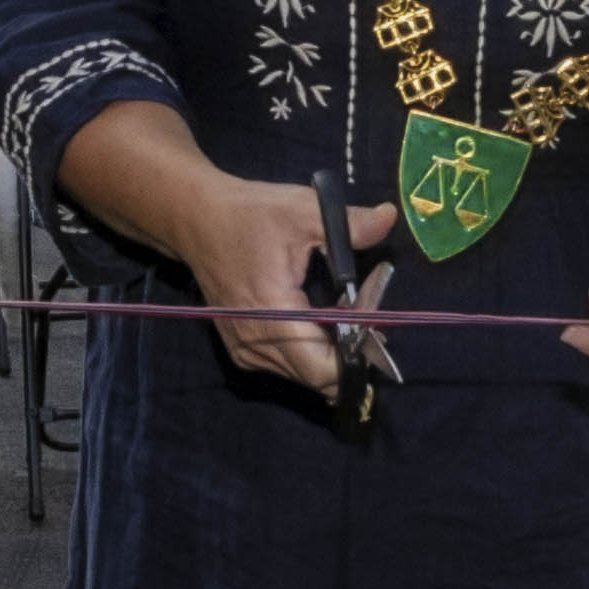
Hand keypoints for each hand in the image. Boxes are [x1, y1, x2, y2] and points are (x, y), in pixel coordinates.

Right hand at [175, 173, 394, 392]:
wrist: (198, 220)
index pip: (323, 368)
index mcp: (271, 313)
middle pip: (319, 378)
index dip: (358, 355)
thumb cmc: (250, 215)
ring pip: (305, 375)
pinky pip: (288, 365)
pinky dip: (311, 349)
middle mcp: (255, 343)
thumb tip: (390, 216)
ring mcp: (245, 350)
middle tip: (368, 314)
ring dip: (332, 352)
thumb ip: (351, 224)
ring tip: (346, 310)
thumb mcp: (304, 210)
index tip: (376, 322)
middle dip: (351, 353)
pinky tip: (320, 318)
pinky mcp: (242, 349)